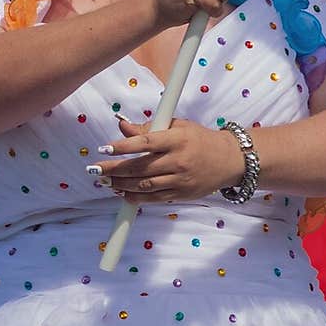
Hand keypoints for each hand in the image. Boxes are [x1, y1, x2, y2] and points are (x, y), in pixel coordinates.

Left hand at [90, 117, 245, 202]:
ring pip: (144, 186)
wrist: (230, 161)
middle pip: (140, 168)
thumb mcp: (178, 126)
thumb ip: (149, 128)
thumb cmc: (201, 140)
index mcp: (177, 139)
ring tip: (104, 181)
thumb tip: (122, 126)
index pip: (145, 144)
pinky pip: (153, 199)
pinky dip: (135, 197)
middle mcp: (178, 161)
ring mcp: (180, 181)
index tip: (104, 149)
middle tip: (95, 169)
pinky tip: (121, 193)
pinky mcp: (181, 195)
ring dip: (120, 185)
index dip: (123, 147)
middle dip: (113, 169)